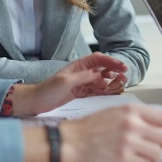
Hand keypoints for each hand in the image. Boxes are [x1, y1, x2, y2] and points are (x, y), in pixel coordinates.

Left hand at [12, 53, 127, 115]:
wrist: (37, 101)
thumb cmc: (47, 89)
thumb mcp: (65, 81)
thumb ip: (82, 77)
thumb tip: (97, 74)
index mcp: (78, 66)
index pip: (98, 59)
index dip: (110, 61)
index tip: (121, 66)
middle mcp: (82, 73)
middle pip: (102, 69)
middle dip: (114, 71)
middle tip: (124, 76)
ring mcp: (82, 83)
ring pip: (101, 80)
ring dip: (112, 81)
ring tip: (120, 84)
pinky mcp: (81, 92)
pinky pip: (97, 90)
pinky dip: (105, 90)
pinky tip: (112, 91)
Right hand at [60, 105, 161, 161]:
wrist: (72, 141)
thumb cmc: (92, 127)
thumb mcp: (115, 112)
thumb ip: (137, 117)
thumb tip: (159, 127)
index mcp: (131, 110)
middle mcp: (132, 125)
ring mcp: (128, 143)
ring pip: (157, 153)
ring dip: (156, 156)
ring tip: (149, 156)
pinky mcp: (123, 160)